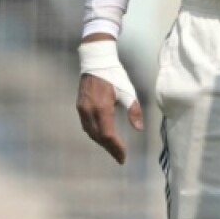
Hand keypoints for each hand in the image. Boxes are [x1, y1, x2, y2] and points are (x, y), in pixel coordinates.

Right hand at [77, 40, 142, 164]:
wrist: (96, 61)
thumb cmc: (114, 74)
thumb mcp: (127, 91)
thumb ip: (133, 110)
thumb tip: (139, 128)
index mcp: (102, 108)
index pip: (108, 134)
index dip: (115, 147)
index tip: (123, 156)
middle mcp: (89, 111)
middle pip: (99, 137)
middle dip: (110, 148)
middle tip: (120, 157)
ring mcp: (82, 109)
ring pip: (91, 133)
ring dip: (102, 142)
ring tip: (113, 149)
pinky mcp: (80, 106)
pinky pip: (87, 126)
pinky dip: (95, 134)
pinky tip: (102, 136)